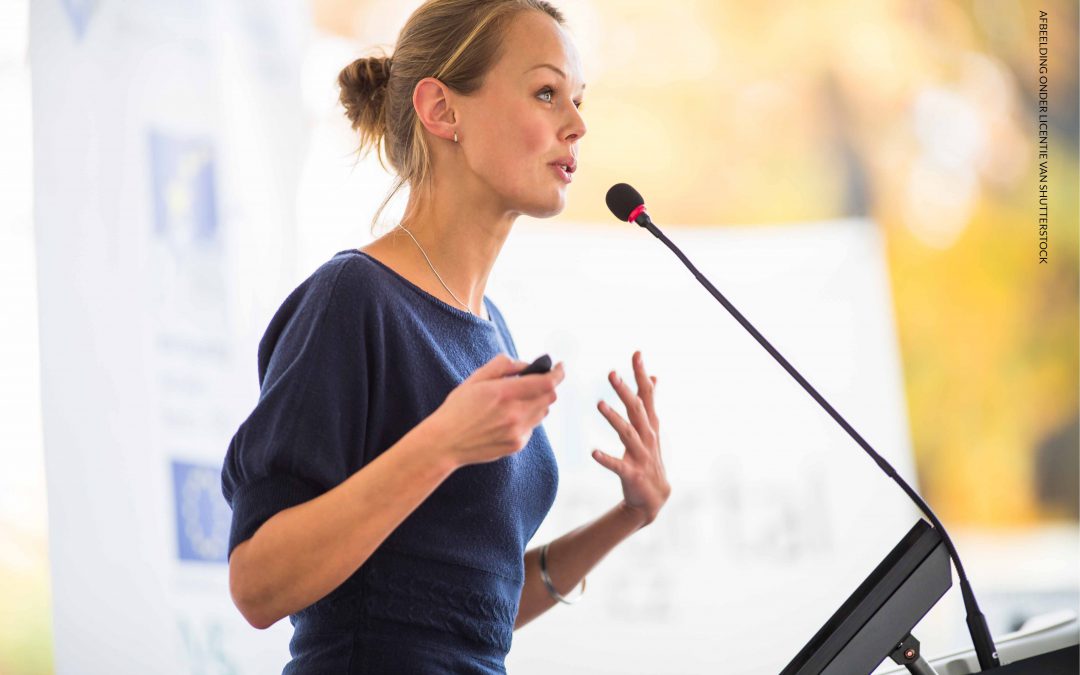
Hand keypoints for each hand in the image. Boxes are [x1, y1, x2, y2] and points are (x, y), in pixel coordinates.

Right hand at [433, 353, 564, 467]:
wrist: (445, 442)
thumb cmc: (457, 409)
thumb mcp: (476, 379)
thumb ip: (503, 366)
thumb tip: (525, 365)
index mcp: (505, 393)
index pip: (547, 382)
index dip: (558, 373)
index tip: (560, 366)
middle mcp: (515, 414)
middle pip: (550, 397)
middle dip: (547, 386)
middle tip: (535, 381)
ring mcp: (518, 432)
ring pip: (543, 412)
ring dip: (537, 402)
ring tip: (516, 400)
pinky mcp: (517, 444)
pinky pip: (532, 427)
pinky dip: (527, 418)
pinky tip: (507, 418)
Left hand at [593, 350, 670, 526]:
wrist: (654, 497)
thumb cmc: (649, 457)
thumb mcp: (651, 427)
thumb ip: (650, 402)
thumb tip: (654, 376)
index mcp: (649, 424)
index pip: (647, 395)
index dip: (641, 374)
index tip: (637, 353)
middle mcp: (648, 436)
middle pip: (637, 410)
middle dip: (625, 391)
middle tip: (611, 373)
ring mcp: (641, 455)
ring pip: (627, 434)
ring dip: (614, 419)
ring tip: (599, 404)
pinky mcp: (632, 474)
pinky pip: (618, 465)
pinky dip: (606, 459)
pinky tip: (593, 452)